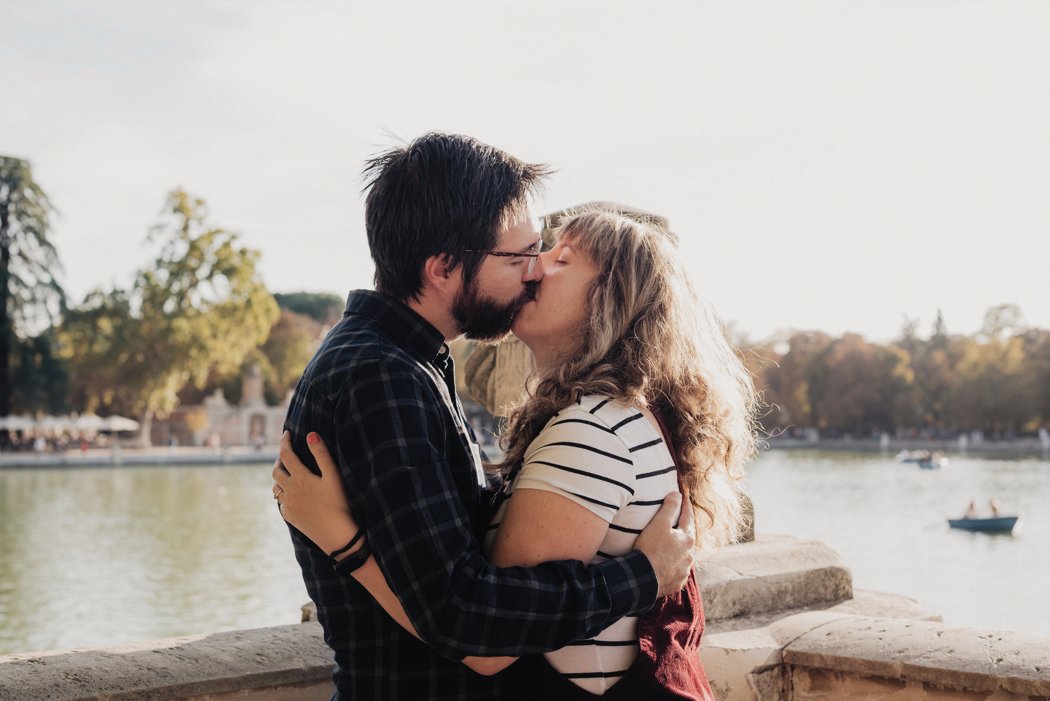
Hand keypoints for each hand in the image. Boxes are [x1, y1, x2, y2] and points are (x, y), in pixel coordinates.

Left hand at [272, 430, 359, 555]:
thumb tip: (310, 435)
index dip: (285, 441)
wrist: (336, 535)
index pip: (286, 454)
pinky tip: (292, 495)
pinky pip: (281, 503)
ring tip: (288, 473)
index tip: (287, 433)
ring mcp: (288, 505)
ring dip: (279, 478)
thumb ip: (321, 454)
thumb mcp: (333, 476)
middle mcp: (289, 490)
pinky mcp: (290, 517)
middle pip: (276, 470)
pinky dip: (283, 494)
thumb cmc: (338, 502)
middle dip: (280, 460)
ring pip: (275, 487)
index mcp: (300, 477)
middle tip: (288, 455)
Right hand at [633, 492, 695, 596]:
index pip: (688, 518)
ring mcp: (684, 570)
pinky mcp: (677, 582)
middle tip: (680, 523)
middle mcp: (690, 555)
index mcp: (687, 539)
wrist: (644, 577)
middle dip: (684, 530)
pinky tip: (668, 566)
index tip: (685, 498)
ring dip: (679, 550)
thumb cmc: (651, 548)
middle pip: (688, 538)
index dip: (686, 507)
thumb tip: (677, 494)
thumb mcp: (659, 523)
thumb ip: (669, 507)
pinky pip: (677, 571)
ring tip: (672, 547)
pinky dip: (674, 566)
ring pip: (684, 556)